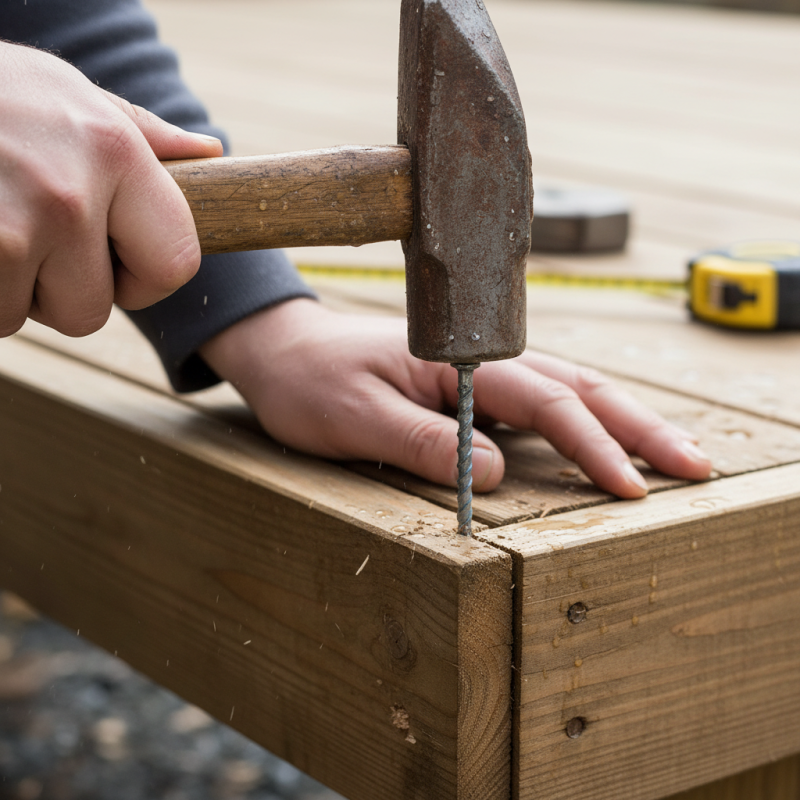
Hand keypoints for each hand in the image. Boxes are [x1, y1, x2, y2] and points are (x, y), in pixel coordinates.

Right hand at [0, 42, 222, 336]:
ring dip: (7, 286)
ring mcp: (10, 231)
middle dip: (60, 290)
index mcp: (115, 153)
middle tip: (31, 236)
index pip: (175, 265)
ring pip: (24, 315)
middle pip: (91, 311)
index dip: (144, 279)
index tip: (114, 263)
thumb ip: (143, 135)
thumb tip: (209, 153)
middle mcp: (69, 195)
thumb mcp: (69, 94)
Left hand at [199, 299, 712, 497]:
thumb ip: (421, 442)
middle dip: (638, 426)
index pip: (542, 400)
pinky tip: (608, 444)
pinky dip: (584, 424)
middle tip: (693, 464)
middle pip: (577, 386)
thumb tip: (497, 473)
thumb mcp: (352, 415)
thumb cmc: (312, 381)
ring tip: (672, 453)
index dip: (591, 445)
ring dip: (622, 421)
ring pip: (568, 391)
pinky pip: (541, 405)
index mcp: (456, 357)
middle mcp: (479, 359)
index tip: (629, 486)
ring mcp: (479, 374)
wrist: (286, 352)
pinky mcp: (472, 391)